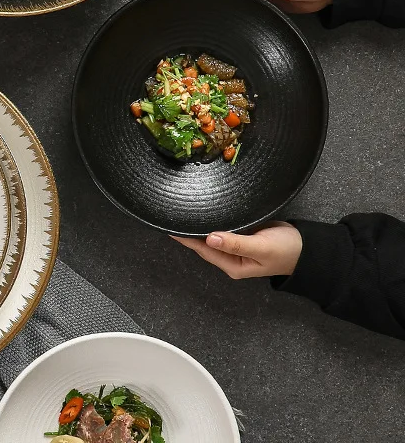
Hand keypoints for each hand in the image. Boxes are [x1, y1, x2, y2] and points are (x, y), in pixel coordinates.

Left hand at [171, 222, 302, 278]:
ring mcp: (235, 247)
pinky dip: (211, 222)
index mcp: (232, 265)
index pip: (203, 249)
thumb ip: (236, 243)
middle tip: (172, 215)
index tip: (170, 227)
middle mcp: (230, 258)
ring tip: (182, 212)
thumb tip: (210, 238)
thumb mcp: (261, 247)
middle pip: (203, 244)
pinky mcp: (241, 236)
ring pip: (211, 236)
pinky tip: (204, 213)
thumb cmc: (286, 250)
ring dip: (199, 226)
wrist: (307, 248)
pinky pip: (221, 229)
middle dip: (188, 232)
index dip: (186, 238)